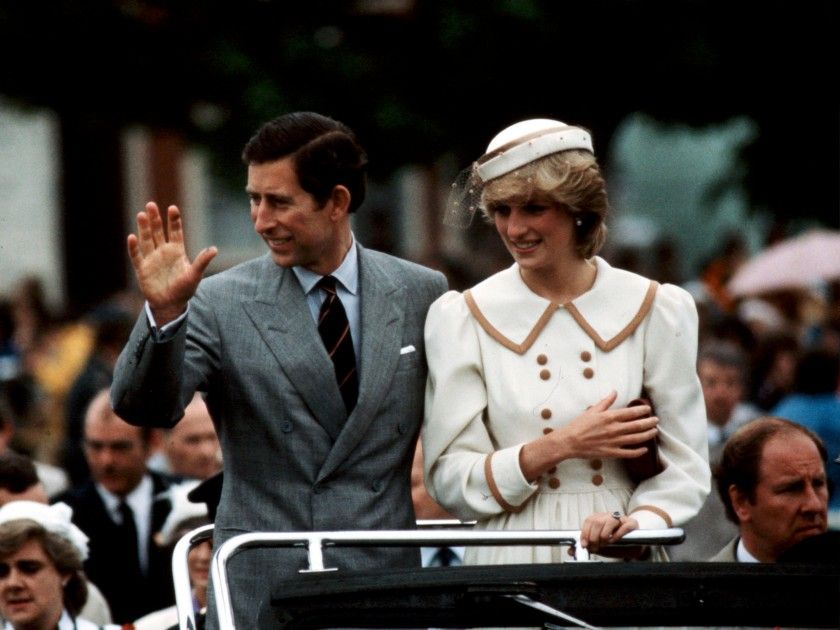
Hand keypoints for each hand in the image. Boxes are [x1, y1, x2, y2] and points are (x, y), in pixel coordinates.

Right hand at [127, 202, 216, 325]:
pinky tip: (132, 237)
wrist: (170, 304)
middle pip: (158, 231)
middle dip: (155, 219)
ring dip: (144, 228)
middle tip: (151, 205)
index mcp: (177, 251)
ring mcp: (152, 259)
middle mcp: (163, 251)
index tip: (173, 208)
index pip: (175, 231)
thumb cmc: (184, 289)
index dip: (174, 220)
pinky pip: (137, 256)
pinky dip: (134, 247)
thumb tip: (214, 249)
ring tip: (141, 214)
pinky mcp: (142, 268)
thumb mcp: (195, 275)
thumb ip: (202, 261)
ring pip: (147, 240)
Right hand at [560, 391, 658, 459]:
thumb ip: (605, 402)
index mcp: (609, 417)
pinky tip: (645, 449)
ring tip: (654, 431)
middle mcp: (614, 429)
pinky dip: (638, 452)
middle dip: (649, 422)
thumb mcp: (592, 410)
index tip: (648, 410)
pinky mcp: (611, 453)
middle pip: (637, 426)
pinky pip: (628, 453)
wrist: (569, 442)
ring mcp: (614, 442)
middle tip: (656, 420)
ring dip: (647, 435)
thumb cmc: (578, 425)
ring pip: (636, 439)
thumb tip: (614, 392)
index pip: (631, 413)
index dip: (642, 411)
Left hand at [579, 511, 639, 554]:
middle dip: (594, 537)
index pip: (589, 521)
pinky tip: (615, 541)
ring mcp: (621, 518)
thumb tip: (570, 551)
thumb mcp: (598, 546)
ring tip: (605, 544)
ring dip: (605, 536)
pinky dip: (618, 535)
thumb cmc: (615, 544)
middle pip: (597, 521)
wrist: (634, 545)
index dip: (585, 533)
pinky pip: (624, 526)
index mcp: (600, 518)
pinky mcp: (632, 523)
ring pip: (610, 521)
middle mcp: (609, 516)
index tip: (584, 544)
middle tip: (595, 548)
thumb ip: (586, 547)